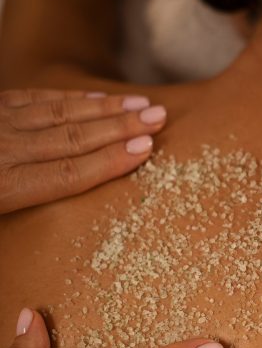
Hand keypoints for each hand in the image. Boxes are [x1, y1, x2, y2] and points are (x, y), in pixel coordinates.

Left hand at [0, 89, 167, 213]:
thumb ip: (20, 203)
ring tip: (142, 104)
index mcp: (4, 188)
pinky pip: (36, 97)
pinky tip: (98, 98)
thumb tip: (60, 250)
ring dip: (106, 108)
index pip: (68, 174)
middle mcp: (3, 151)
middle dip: (122, 126)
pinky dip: (71, 98)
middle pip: (73, 138)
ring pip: (60, 113)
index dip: (110, 161)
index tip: (146, 148)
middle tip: (158, 118)